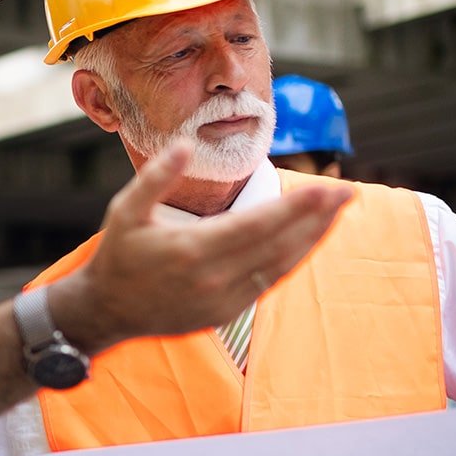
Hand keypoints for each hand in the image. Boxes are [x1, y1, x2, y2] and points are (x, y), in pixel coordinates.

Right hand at [50, 143, 352, 350]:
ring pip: (280, 266)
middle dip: (317, 218)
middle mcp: (214, 278)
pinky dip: (291, 259)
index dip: (296, 208)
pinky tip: (306, 240)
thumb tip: (189, 144)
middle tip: (349, 192)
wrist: (106, 311)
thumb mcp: (125, 210)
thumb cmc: (117, 255)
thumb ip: (158, 177)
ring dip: (312, 239)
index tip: (326, 188)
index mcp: (192, 250)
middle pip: (279, 245)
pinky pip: (268, 283)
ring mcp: (223, 299)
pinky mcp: (226, 312)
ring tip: (336, 213)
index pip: (258, 225)